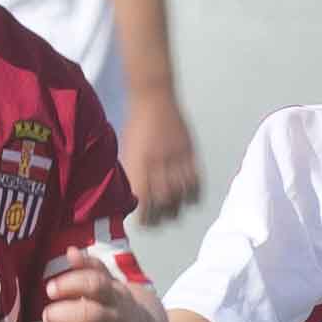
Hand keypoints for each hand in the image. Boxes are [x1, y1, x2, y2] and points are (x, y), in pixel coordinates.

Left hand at [40, 255, 164, 321]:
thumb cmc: (116, 314)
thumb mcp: (110, 289)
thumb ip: (91, 269)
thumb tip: (71, 251)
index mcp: (117, 300)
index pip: (96, 285)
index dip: (70, 284)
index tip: (51, 289)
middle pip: (91, 316)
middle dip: (62, 314)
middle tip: (49, 315)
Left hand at [120, 87, 203, 223]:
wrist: (152, 97)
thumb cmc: (135, 125)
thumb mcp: (126, 149)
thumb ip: (131, 172)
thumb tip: (132, 197)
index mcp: (138, 162)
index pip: (143, 199)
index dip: (145, 216)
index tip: (144, 223)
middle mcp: (157, 163)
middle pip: (164, 200)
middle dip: (162, 217)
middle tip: (159, 223)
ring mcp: (175, 157)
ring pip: (181, 193)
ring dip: (178, 208)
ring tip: (174, 213)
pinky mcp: (189, 152)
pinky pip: (195, 179)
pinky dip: (193, 193)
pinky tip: (189, 198)